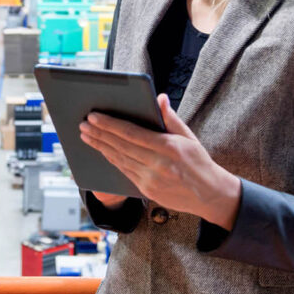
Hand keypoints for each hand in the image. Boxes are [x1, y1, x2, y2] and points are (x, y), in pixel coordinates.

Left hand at [79, 94, 241, 230]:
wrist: (211, 196)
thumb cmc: (199, 161)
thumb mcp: (189, 137)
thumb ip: (171, 118)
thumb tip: (159, 97)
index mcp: (169, 147)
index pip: (132, 133)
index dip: (110, 124)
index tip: (94, 116)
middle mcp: (158, 165)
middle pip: (121, 146)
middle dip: (99, 134)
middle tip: (82, 124)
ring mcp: (151, 180)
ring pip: (119, 160)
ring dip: (99, 146)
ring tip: (85, 135)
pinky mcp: (147, 190)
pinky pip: (124, 171)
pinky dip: (111, 159)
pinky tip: (101, 150)